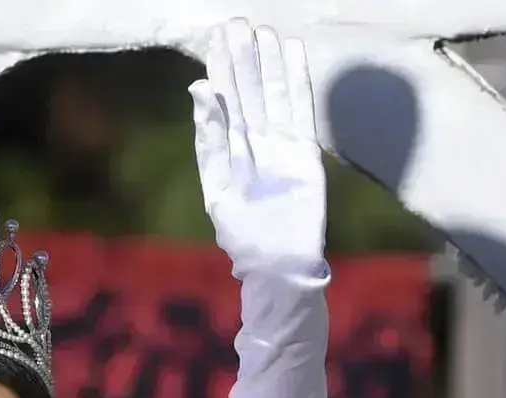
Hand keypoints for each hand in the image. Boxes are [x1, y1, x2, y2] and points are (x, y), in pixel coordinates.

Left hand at [189, 20, 327, 277]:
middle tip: (238, 24)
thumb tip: (199, 90)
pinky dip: (298, 81)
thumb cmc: (242, 234)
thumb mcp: (217, 188)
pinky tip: (293, 54)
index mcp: (229, 148)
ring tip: (264, 31)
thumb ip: (210, 141)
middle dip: (243, 58)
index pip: (223, 101)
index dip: (220, 70)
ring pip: (274, 94)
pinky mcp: (305, 150)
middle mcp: (255, 140)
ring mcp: (281, 142)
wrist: (277, 264)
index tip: (215, 39)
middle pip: (249, 91)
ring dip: (270, 63)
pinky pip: (301, 108)